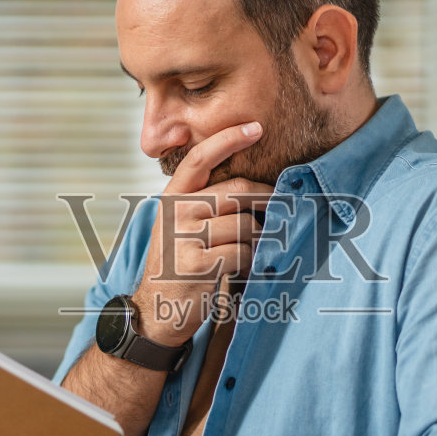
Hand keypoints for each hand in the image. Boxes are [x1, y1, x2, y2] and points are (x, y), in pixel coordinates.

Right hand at [134, 121, 273, 343]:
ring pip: (244, 225)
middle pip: (237, 192)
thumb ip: (206, 200)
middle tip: (279, 208)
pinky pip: (242, 253)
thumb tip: (256, 185)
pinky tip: (241, 268)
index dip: (229, 138)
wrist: (156, 308)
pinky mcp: (197, 265)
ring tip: (251, 249)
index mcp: (172, 195)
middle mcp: (176, 211)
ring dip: (257, 239)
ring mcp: (184, 238)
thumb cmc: (178, 261)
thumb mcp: (180, 223)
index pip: (200, 157)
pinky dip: (250, 261)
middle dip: (266, 199)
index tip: (255, 127)